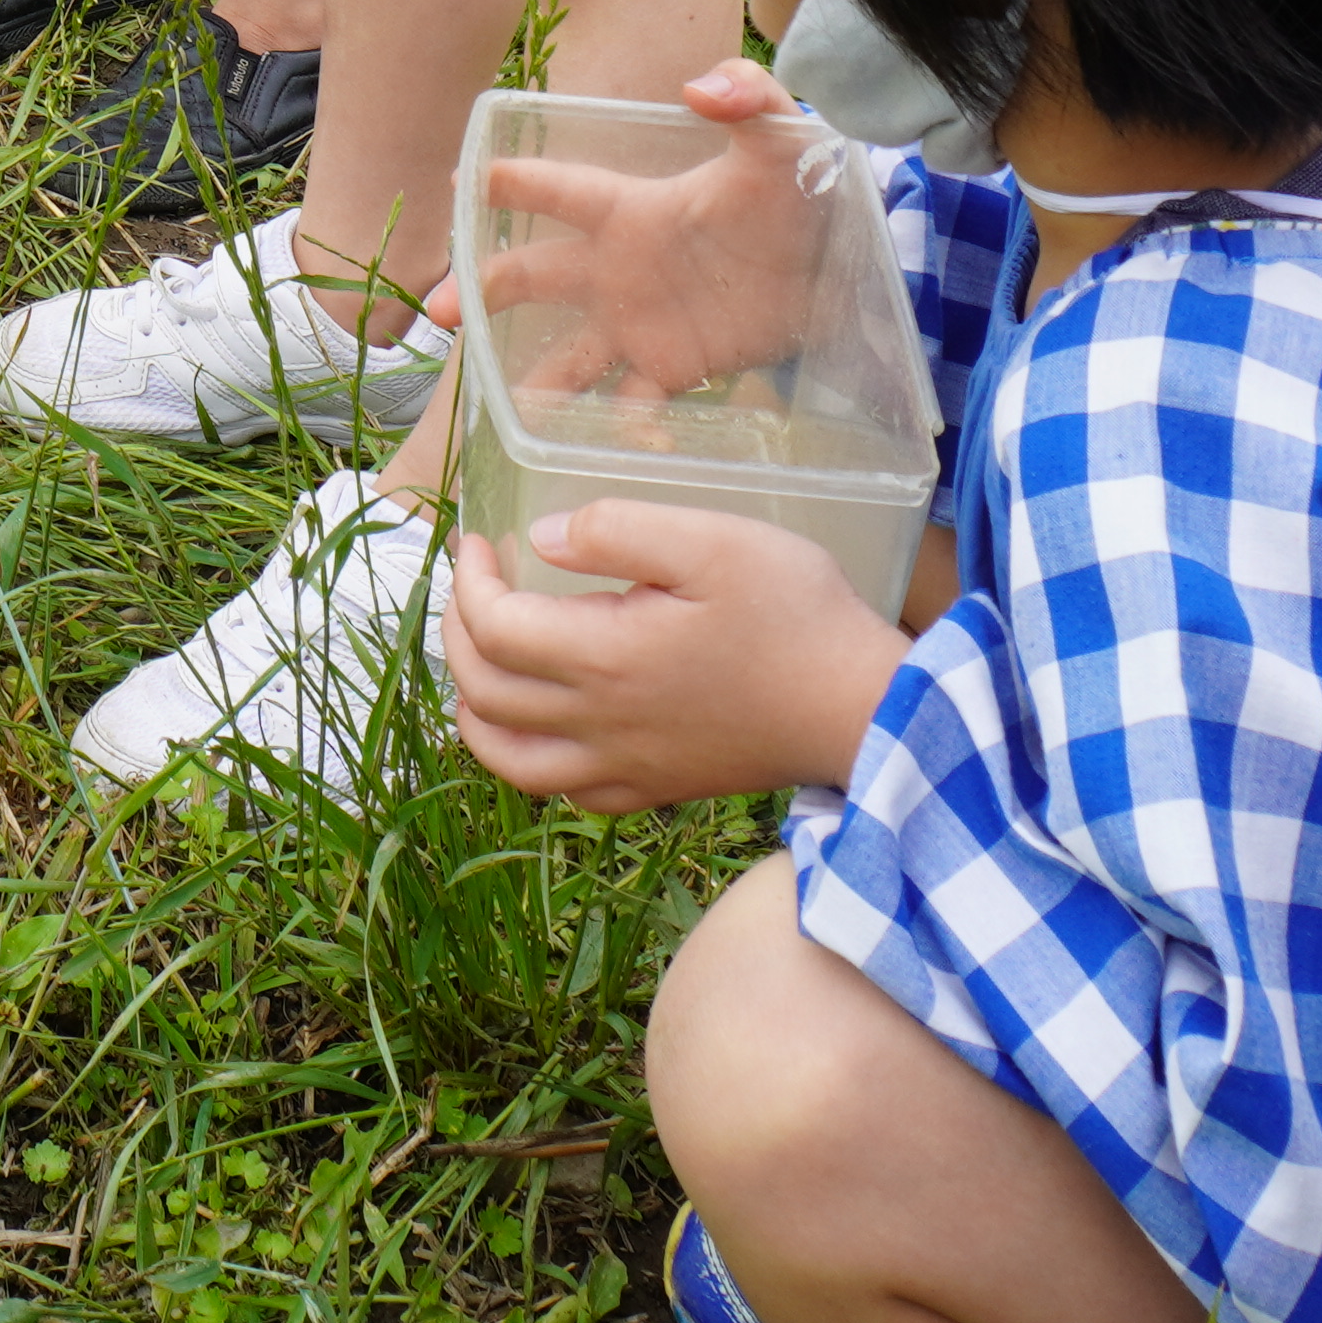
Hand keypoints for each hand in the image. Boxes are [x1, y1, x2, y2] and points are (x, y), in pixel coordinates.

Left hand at [443, 503, 909, 809]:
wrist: (864, 710)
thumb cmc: (798, 617)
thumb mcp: (716, 541)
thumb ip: (619, 530)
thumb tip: (542, 539)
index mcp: (606, 657)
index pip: (492, 627)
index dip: (469, 580)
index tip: (480, 541)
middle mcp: (601, 724)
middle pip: (483, 692)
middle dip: (457, 632)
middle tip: (474, 585)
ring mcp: (626, 768)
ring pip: (507, 759)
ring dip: (475, 706)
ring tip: (483, 657)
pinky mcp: (657, 791)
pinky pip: (563, 792)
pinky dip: (528, 758)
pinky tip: (545, 722)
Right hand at [466, 112, 856, 411]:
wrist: (843, 267)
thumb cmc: (803, 194)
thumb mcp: (782, 138)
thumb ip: (748, 96)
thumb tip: (697, 85)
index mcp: (631, 211)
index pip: (556, 191)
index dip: (507, 185)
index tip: (456, 183)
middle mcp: (619, 269)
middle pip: (533, 277)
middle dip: (481, 291)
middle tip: (439, 311)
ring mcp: (640, 325)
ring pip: (565, 355)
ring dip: (529, 380)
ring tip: (495, 409)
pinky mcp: (674, 369)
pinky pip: (631, 405)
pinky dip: (620, 429)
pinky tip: (610, 447)